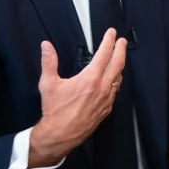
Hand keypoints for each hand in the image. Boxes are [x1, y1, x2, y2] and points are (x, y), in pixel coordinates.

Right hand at [29, 28, 126, 167]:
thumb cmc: (56, 112)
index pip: (105, 54)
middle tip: (122, 41)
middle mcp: (102, 88)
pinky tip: (113, 81)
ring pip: (119, 78)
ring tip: (119, 58)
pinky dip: (116, 81)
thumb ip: (49, 62)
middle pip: (118, 63)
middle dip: (121, 49)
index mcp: (90, 79)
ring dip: (120, 65)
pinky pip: (116, 91)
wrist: (61, 135)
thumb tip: (46, 46)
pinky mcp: (106, 109)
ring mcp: (106, 99)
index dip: (109, 41)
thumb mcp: (48, 84)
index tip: (111, 33)